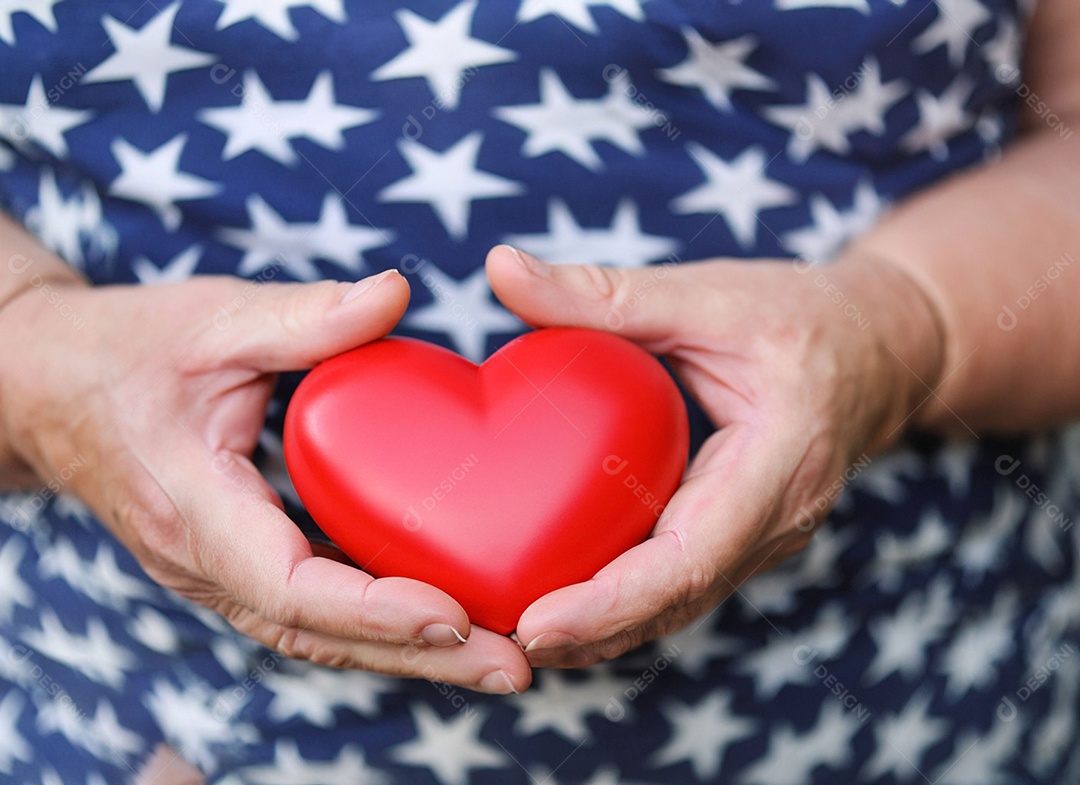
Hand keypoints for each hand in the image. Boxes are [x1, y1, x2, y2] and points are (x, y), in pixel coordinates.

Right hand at [0, 271, 528, 692]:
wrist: (48, 386)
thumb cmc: (125, 351)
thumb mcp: (210, 319)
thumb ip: (304, 315)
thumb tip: (397, 293)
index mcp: (191, 507)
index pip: (286, 584)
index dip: (372, 608)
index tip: (454, 615)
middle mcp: (202, 562)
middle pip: (318, 634)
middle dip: (417, 658)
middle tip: (512, 665)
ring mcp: (216, 573)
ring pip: (317, 635)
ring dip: (406, 655)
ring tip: (497, 658)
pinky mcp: (234, 563)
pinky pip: (310, 610)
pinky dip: (376, 624)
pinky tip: (442, 620)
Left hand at [486, 245, 944, 667]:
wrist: (883, 347)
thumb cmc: (802, 315)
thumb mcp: (708, 292)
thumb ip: (604, 290)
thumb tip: (499, 269)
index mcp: (781, 461)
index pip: (693, 556)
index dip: (615, 600)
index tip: (538, 623)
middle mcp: (780, 518)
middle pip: (680, 600)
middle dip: (592, 632)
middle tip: (500, 640)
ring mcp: (768, 537)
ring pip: (681, 606)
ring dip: (605, 631)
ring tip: (514, 635)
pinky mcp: (748, 537)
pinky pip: (685, 585)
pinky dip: (626, 604)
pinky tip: (565, 602)